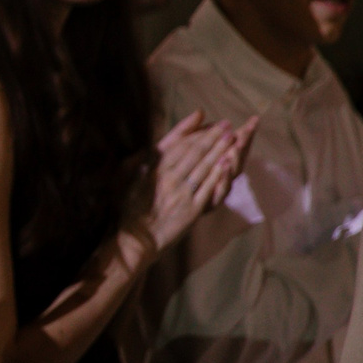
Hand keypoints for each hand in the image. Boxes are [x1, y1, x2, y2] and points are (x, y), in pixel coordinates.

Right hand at [128, 110, 256, 253]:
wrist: (138, 239)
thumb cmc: (131, 211)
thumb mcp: (130, 182)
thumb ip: (144, 165)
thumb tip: (153, 150)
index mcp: (155, 170)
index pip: (179, 146)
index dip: (196, 133)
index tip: (208, 123)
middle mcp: (169, 178)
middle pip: (194, 153)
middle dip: (212, 137)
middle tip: (226, 125)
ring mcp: (182, 193)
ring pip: (203, 167)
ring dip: (219, 151)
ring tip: (231, 138)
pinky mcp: (191, 209)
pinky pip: (207, 189)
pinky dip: (217, 175)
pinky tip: (226, 163)